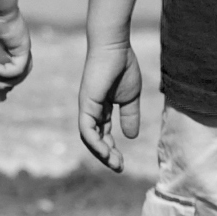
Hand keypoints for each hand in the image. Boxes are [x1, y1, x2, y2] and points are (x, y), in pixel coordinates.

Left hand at [76, 41, 143, 171]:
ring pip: (89, 137)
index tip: (122, 162)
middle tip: (118, 168)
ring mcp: (87, 107)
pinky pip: (87, 128)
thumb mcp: (130, 98)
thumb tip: (130, 137)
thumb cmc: (122, 67)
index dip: (112, 149)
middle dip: (106, 155)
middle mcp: (91, 110)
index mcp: (101, 108)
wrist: (115, 48)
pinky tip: (105, 151)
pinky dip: (95, 141)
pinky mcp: (86, 104)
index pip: (103, 134)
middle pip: (95, 139)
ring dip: (101, 152)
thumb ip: (129, 116)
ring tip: (114, 164)